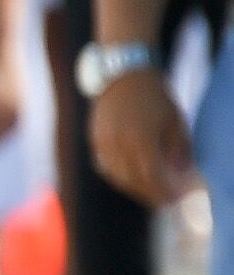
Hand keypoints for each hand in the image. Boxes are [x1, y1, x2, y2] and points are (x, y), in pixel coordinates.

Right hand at [92, 68, 197, 207]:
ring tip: (149, 190)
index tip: (175, 198)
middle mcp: (119, 145)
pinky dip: (120, 176)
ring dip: (135, 187)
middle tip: (165, 199)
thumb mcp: (175, 121)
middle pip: (134, 181)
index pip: (153, 177)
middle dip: (151, 193)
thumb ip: (178, 150)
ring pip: (118, 177)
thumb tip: (180, 175)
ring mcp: (103, 144)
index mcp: (142, 140)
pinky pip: (106, 167)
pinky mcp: (94, 141)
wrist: (123, 75)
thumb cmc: (155, 97)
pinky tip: (132, 176)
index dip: (164, 191)